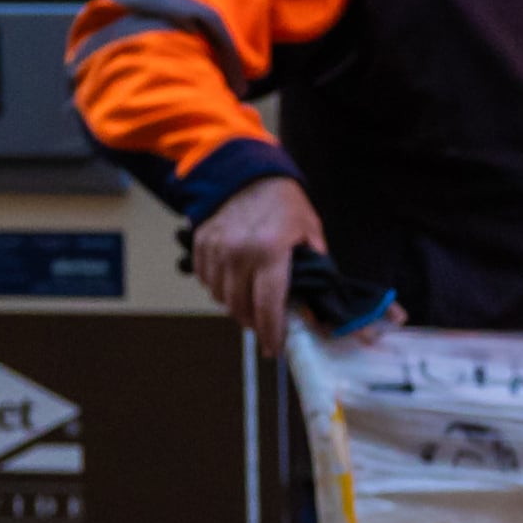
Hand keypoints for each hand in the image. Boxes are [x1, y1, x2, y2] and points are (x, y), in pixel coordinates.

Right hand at [192, 175, 330, 340]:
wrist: (247, 173)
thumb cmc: (284, 205)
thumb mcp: (310, 233)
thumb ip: (315, 271)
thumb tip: (321, 308)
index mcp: (270, 251)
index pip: (268, 306)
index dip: (272, 333)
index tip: (276, 350)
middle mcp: (238, 252)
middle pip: (241, 308)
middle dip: (256, 324)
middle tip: (267, 327)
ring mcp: (215, 248)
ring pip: (221, 298)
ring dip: (237, 308)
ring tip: (252, 305)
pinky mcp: (200, 244)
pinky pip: (207, 282)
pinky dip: (220, 290)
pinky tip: (235, 285)